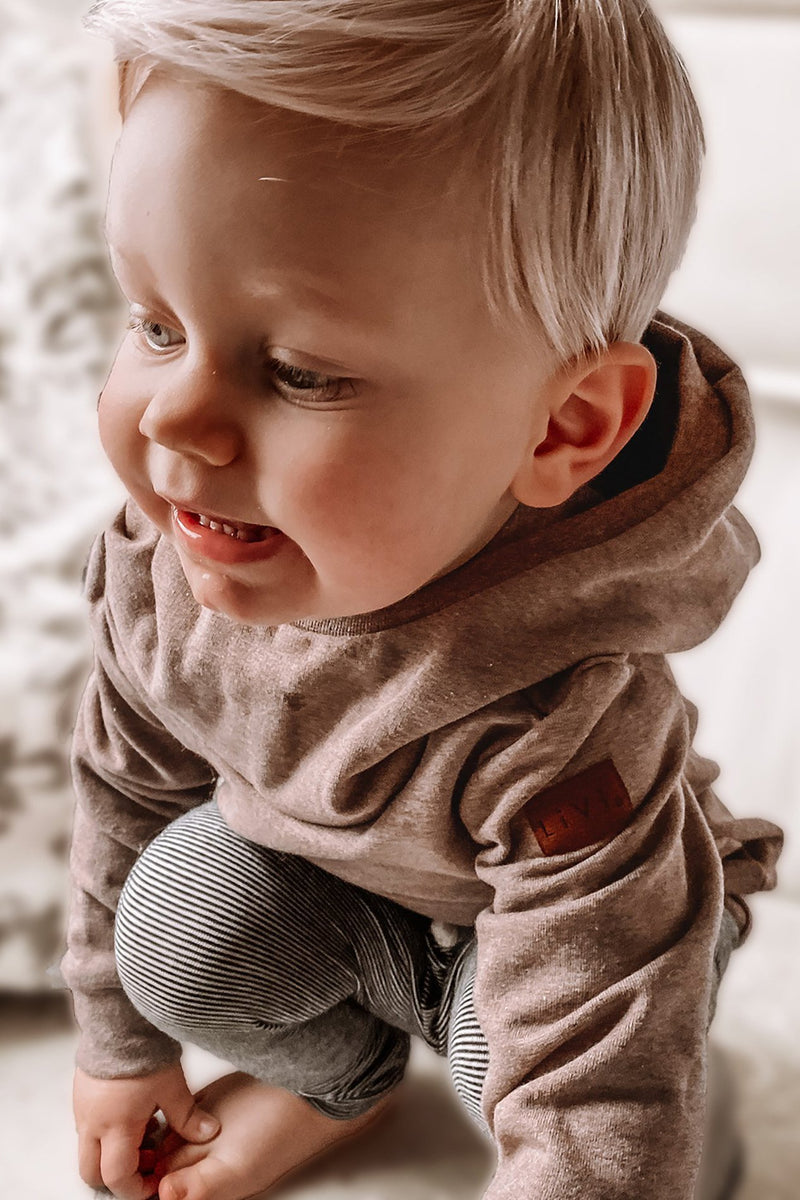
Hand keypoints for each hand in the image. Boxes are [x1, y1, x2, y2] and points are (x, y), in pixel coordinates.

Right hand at [74, 1061, 220, 1198]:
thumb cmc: (142, 1051)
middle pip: (92, 1172)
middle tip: (146, 1166)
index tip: (154, 1184)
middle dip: (117, 1178)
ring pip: (89, 1150)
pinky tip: (135, 1114)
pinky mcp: (81, 1096)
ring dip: (114, 1153)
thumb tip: (209, 1133)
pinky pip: (88, 1128)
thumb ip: (188, 1116)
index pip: (117, 1177)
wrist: (119, 1020)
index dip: (136, 1188)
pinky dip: (108, 1133)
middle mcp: (92, 1124)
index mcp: (115, 1127)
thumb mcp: (171, 1087)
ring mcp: (83, 1110)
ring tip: (146, 1135)